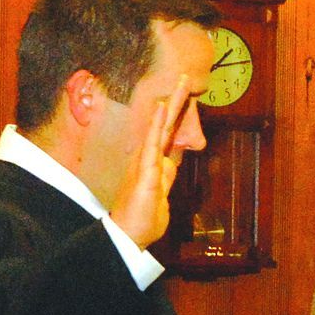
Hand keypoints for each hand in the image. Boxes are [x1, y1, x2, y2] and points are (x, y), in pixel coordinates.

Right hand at [112, 75, 195, 248]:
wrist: (129, 236)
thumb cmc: (143, 219)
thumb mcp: (161, 195)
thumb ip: (166, 176)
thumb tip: (171, 162)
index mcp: (154, 163)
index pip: (168, 134)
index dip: (176, 115)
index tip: (185, 96)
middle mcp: (148, 158)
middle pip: (165, 124)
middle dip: (176, 101)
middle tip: (185, 78)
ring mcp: (146, 162)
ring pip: (160, 127)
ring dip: (171, 105)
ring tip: (180, 83)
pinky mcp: (145, 171)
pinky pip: (152, 142)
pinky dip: (157, 124)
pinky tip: (162, 107)